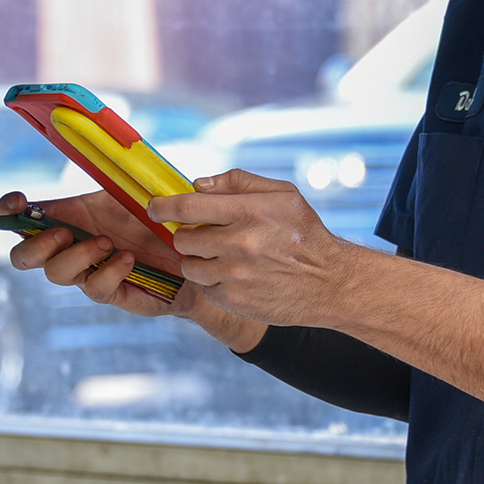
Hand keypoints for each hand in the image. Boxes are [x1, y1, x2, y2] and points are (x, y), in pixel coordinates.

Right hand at [0, 189, 197, 318]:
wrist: (194, 254)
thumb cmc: (157, 220)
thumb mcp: (132, 190)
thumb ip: (111, 173)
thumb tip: (94, 145)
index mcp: (70, 217)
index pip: (22, 219)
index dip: (9, 212)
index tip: (17, 202)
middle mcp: (72, 247)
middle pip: (24, 256)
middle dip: (36, 244)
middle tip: (63, 232)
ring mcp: (89, 272)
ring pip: (56, 274)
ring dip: (76, 256)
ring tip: (107, 242)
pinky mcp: (112, 293)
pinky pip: (95, 288)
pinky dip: (109, 272)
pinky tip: (129, 258)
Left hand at [146, 169, 364, 328]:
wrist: (330, 283)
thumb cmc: (303, 232)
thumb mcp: (282, 194)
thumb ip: (238, 182)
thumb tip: (198, 185)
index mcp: (249, 212)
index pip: (187, 207)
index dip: (163, 206)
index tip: (154, 207)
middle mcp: (240, 244)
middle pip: (182, 238)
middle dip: (186, 234)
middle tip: (203, 233)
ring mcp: (235, 276)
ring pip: (189, 265)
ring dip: (197, 259)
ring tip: (220, 255)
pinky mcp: (234, 300)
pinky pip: (205, 287)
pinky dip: (213, 280)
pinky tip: (235, 275)